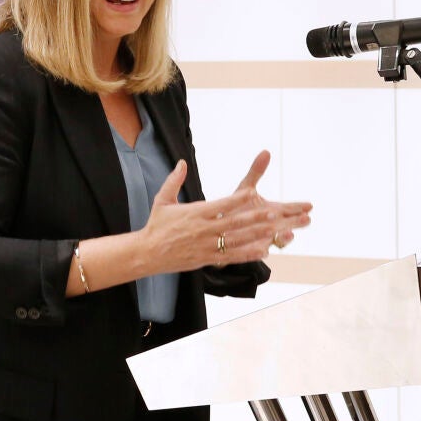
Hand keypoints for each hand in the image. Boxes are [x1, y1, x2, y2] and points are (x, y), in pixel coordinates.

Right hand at [139, 152, 311, 272]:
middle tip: (272, 213)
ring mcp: (206, 246)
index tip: (252, 192)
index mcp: (194, 213)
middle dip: (253, 218)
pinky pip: (231, 257)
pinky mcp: (207, 259)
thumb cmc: (157, 225)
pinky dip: (248, 254)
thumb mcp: (163, 200)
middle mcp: (203, 230)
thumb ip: (174, 180)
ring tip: (273, 231)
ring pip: (236, 240)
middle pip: (232, 223)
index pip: (220, 205)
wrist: (148, 253)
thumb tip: (181, 162)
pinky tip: (263, 251)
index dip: (236, 199)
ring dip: (255, 236)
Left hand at [224, 150, 306, 250]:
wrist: (220, 228)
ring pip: (278, 240)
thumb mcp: (246, 188)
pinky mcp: (252, 250)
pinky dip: (263, 251)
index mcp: (274, 211)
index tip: (309, 205)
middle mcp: (273, 226)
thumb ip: (256, 171)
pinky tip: (266, 250)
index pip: (290, 209)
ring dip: (285, 237)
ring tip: (288, 234)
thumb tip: (266, 151)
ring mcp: (265, 239)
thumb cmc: (237, 207)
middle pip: (289, 224)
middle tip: (306, 219)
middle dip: (297, 222)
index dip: (299, 207)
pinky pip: (259, 253)